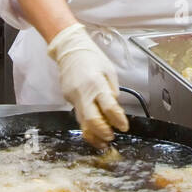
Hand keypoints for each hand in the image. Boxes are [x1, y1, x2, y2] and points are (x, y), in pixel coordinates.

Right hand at [46, 22, 127, 147]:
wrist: (70, 50)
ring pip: (82, 122)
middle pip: (91, 120)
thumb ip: (112, 91)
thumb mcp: (109, 71)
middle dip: (102, 132)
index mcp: (96, 83)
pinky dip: (87, 123)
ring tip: (103, 141)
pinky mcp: (67, 99)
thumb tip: (113, 109)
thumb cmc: (93, 58)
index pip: (108, 107)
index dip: (118, 120)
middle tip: (111, 137)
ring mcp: (72, 97)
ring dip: (94, 134)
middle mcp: (83, 93)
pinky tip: (94, 127)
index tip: (124, 127)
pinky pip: (78, 114)